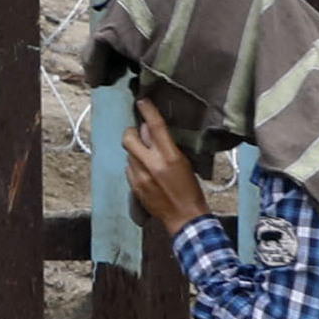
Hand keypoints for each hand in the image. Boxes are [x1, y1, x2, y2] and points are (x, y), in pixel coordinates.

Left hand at [121, 106, 211, 241]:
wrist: (184, 217)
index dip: (147, 111)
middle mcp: (152, 165)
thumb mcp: (184, 162)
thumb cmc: (190, 188)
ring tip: (147, 159)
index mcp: (170, 156)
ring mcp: (140, 177)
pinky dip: (135, 167)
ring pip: (128, 154)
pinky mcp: (134, 188)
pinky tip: (145, 172)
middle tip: (138, 135)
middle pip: (129, 138)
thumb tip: (148, 129)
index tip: (142, 102)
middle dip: (132, 133)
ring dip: (135, 152)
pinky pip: (128, 169)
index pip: (154, 127)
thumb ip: (166, 145)